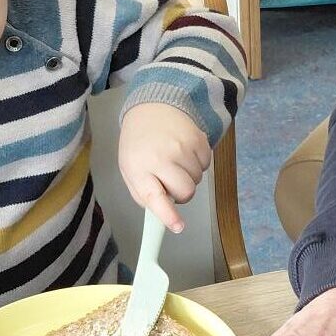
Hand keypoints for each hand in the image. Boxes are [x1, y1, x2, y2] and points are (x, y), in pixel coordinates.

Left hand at [119, 104, 211, 233]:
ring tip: (175, 160)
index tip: (178, 227)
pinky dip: (197, 163)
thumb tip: (164, 212)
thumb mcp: (130, 170)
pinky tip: (185, 151)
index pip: (154, 196)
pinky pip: (206, 165)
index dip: (168, 214)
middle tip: (171, 181)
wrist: (152, 108)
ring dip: (189, 176)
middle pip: (185, 192)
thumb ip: (144, 193)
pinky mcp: (198, 139)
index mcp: (139, 168)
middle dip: (181, 193)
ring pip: (197, 180)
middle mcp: (161, 157)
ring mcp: (182, 146)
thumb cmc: (139, 144)